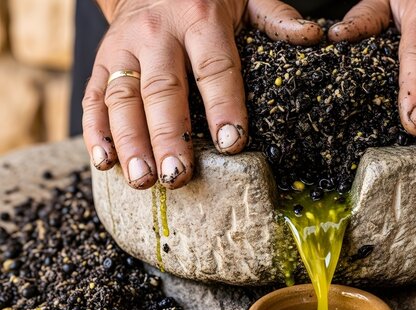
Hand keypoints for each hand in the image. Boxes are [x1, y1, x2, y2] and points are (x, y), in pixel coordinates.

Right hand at [83, 0, 322, 188]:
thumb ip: (277, 18)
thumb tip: (315, 36)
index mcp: (200, 19)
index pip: (214, 68)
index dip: (223, 106)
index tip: (231, 144)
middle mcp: (157, 34)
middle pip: (162, 90)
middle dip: (168, 136)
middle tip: (177, 176)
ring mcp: (124, 49)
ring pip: (122, 98)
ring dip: (130, 142)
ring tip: (143, 180)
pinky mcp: (102, 61)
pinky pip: (94, 97)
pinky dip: (96, 131)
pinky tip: (106, 163)